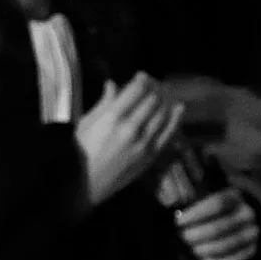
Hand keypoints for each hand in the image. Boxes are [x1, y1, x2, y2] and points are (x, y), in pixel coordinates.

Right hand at [75, 72, 182, 208]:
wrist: (88, 184)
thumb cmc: (82, 151)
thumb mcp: (86, 123)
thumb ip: (103, 103)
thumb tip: (113, 84)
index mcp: (113, 117)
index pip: (137, 90)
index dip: (143, 79)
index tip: (141, 75)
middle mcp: (132, 128)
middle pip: (153, 99)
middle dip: (155, 87)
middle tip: (152, 84)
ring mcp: (145, 142)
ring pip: (163, 112)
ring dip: (165, 100)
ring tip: (161, 94)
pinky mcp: (152, 155)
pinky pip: (169, 132)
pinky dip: (176, 117)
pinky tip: (178, 107)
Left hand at [176, 186, 260, 259]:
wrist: (238, 215)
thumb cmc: (211, 205)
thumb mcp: (204, 194)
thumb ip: (186, 194)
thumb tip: (167, 202)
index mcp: (235, 196)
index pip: (217, 203)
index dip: (195, 214)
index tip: (178, 222)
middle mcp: (248, 215)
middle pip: (219, 228)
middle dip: (195, 235)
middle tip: (180, 238)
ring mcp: (252, 234)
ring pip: (226, 246)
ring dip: (203, 250)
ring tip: (189, 249)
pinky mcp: (252, 251)